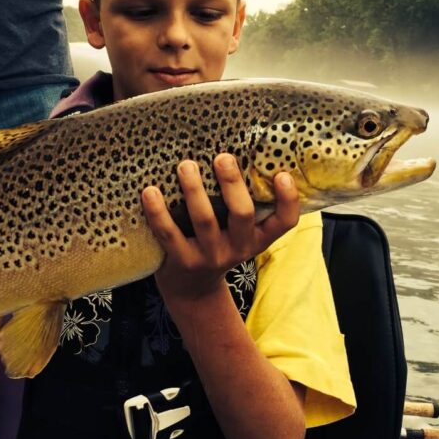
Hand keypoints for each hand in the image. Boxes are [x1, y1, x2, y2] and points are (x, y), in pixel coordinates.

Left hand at [142, 154, 298, 306]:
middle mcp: (238, 248)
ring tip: (186, 165)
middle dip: (232, 184)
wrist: (191, 289)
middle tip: (223, 157)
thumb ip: (239, 202)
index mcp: (257, 237)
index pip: (284, 222)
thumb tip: (236, 148)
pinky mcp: (182, 260)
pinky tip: (150, 191)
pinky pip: (168, 233)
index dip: (287, 200)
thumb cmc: (217, 244)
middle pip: (242, 215)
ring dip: (195, 191)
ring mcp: (210, 256)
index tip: (283, 174)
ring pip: (205, 221)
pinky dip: (158, 211)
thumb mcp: (237, 232)